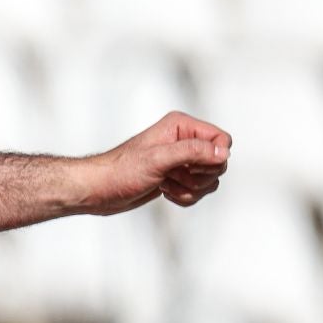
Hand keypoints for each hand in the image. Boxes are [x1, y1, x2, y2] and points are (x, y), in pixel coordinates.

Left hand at [83, 111, 231, 214]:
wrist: (99, 190)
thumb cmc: (121, 171)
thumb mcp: (158, 159)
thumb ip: (192, 152)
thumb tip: (223, 152)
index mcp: (181, 126)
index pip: (223, 140)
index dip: (213, 159)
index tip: (190, 167)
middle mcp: (184, 140)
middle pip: (219, 162)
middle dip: (200, 177)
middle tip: (173, 176)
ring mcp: (181, 160)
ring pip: (210, 180)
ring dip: (191, 189)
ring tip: (165, 184)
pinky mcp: (176, 178)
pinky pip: (198, 191)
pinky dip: (184, 196)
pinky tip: (164, 191)